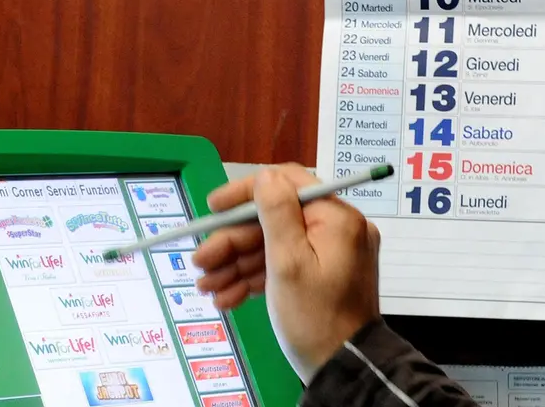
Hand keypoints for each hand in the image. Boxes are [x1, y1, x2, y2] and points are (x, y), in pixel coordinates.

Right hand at [193, 164, 381, 383]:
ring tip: (207, 287)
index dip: (245, 192)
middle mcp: (336, 230)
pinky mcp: (321, 276)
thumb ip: (276, 214)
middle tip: (201, 262)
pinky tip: (227, 296)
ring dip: (236, 265)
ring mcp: (329, 254)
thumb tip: (265, 176)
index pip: (286, 184)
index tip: (214, 205)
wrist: (343, 369)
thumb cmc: (315, 318)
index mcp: (335, 218)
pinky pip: (282, 266)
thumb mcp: (288, 263)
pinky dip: (254, 278)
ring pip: (272, 246)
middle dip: (232, 243)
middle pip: (273, 221)